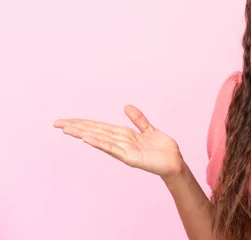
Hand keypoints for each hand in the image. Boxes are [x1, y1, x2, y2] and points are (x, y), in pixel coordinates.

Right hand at [54, 105, 183, 181]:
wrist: (175, 162)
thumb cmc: (162, 149)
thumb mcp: (149, 130)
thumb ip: (138, 119)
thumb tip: (126, 106)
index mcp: (124, 135)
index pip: (99, 126)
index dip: (83, 122)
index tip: (66, 120)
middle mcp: (120, 142)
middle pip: (94, 132)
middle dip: (76, 127)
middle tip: (57, 123)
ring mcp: (123, 150)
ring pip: (99, 139)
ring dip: (83, 134)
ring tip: (67, 129)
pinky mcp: (130, 157)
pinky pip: (112, 149)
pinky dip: (100, 143)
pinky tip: (88, 139)